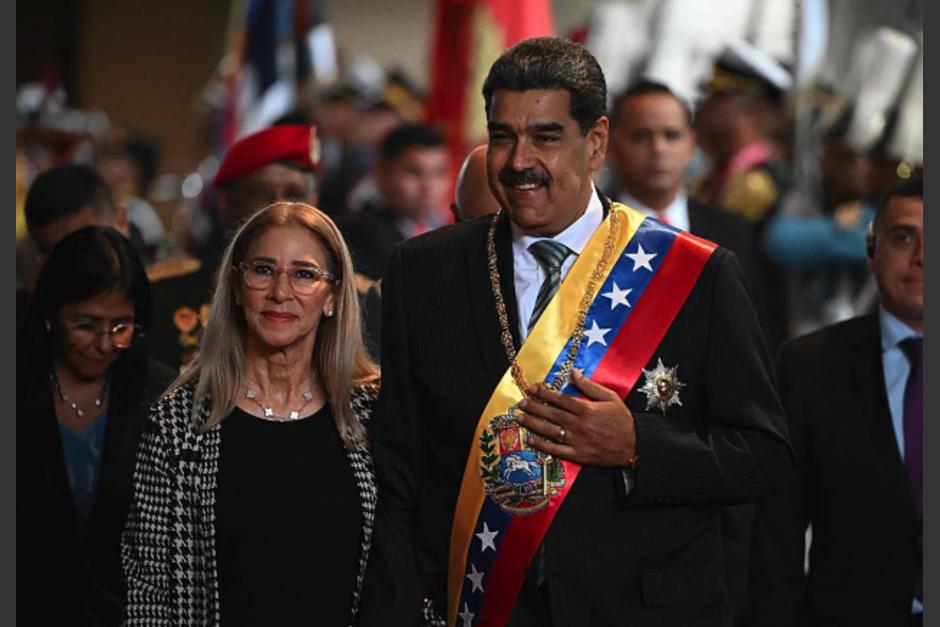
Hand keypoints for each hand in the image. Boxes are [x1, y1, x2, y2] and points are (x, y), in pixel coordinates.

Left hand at [516, 369, 635, 466]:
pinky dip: (542, 445)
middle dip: (534, 407)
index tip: (533, 389)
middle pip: (551, 414)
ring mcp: (576, 440)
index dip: (544, 393)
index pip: (559, 399)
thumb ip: (589, 386)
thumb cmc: (622, 421)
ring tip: (520, 417)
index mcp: (586, 409)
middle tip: (520, 403)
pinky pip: (555, 450)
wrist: (634, 445)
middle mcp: (578, 424)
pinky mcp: (577, 455)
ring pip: (549, 430)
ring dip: (533, 423)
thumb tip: (574, 372)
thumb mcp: (610, 398)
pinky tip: (530, 439)